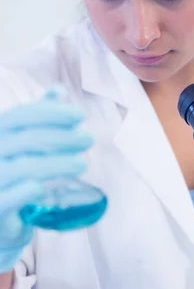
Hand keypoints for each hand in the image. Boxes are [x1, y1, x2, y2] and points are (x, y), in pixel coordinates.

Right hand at [0, 90, 92, 272]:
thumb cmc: (12, 175)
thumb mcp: (23, 144)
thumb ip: (38, 118)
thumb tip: (58, 91)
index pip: (21, 116)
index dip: (51, 113)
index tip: (80, 116)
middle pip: (27, 140)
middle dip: (63, 138)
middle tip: (89, 139)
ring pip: (24, 168)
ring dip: (57, 164)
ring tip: (83, 164)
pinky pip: (9, 198)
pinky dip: (27, 191)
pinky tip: (46, 187)